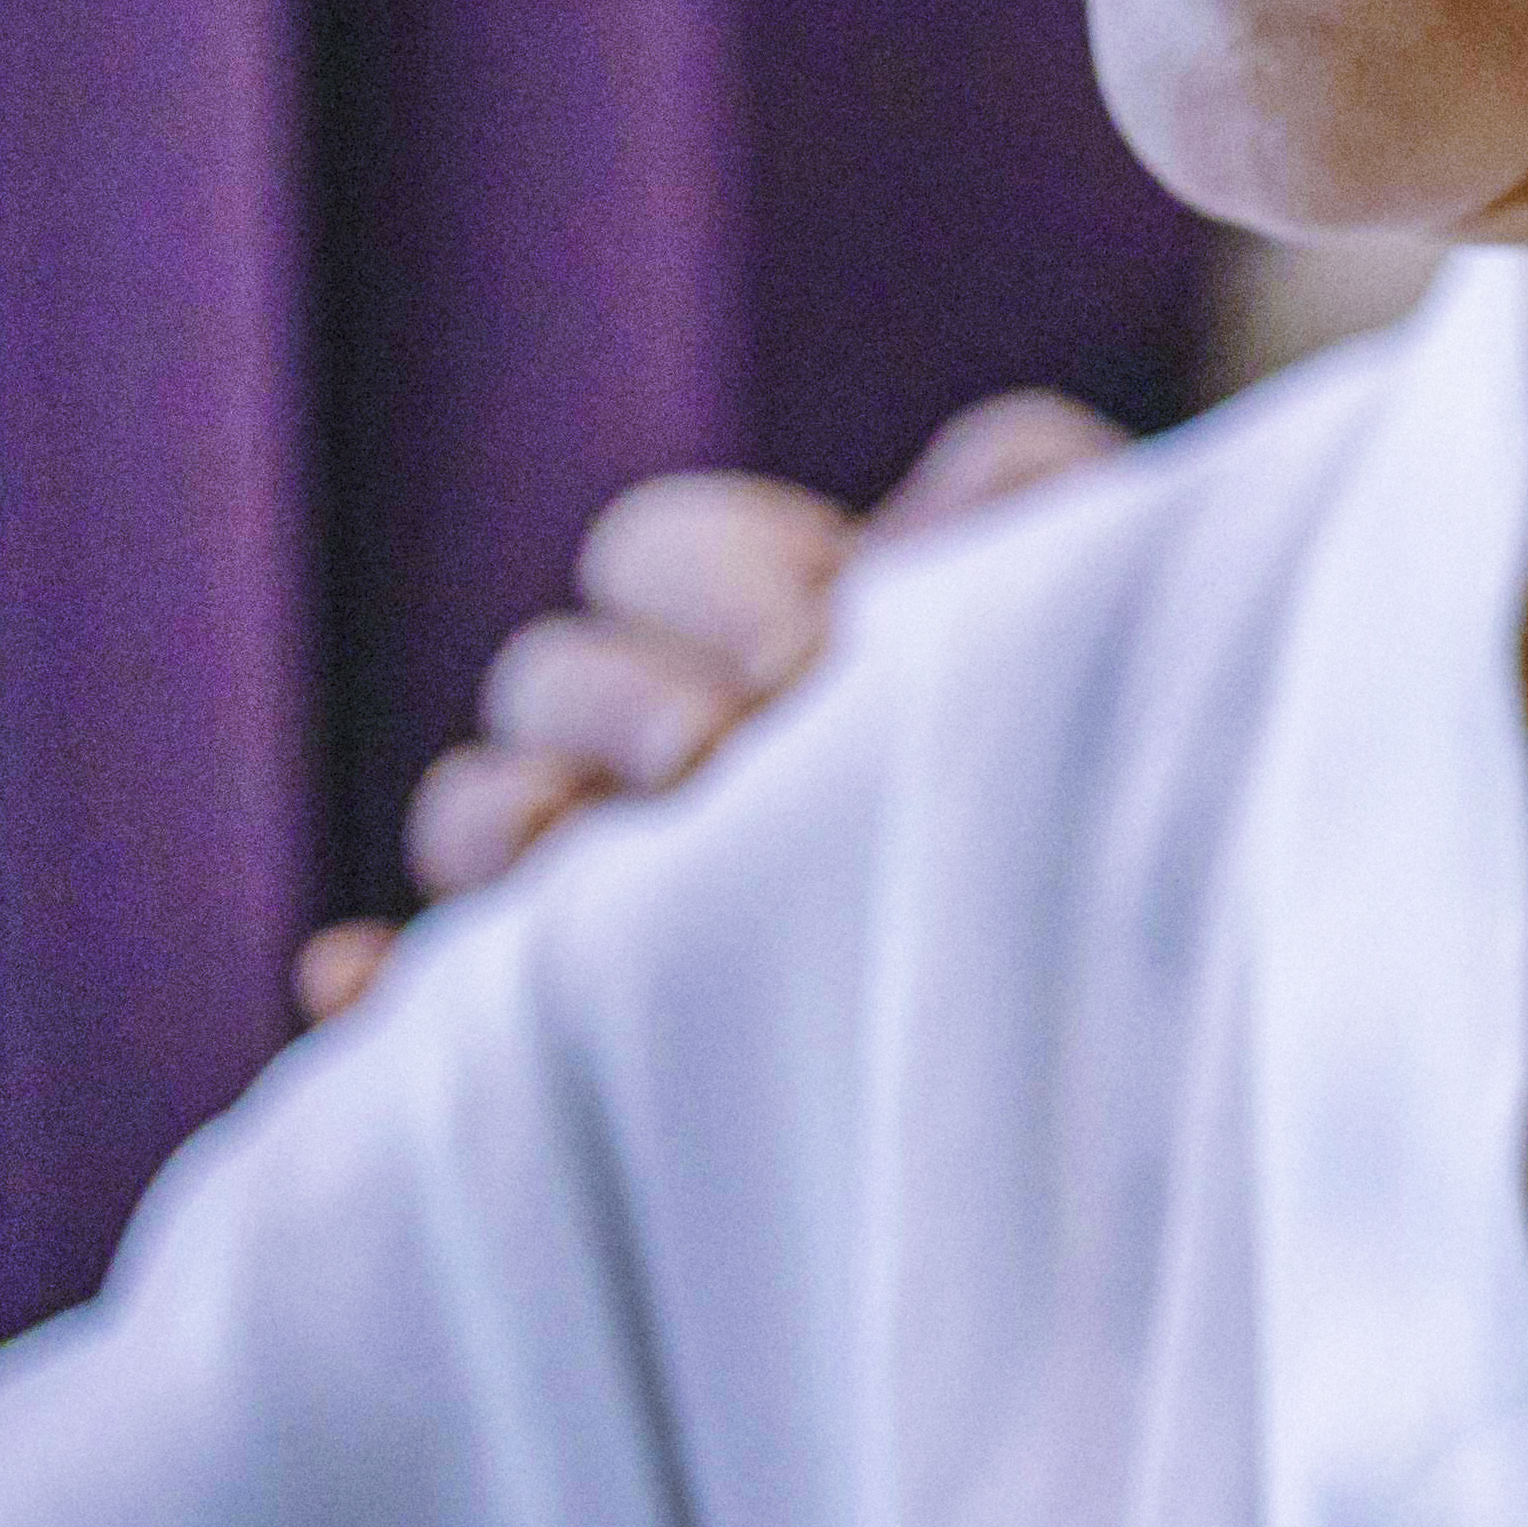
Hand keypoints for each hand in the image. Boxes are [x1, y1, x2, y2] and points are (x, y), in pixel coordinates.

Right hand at [293, 388, 1124, 1020]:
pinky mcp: (581, 1031)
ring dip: (508, 819)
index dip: (713, 583)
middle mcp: (669, 743)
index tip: (822, 642)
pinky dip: (378, 989)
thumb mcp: (1111, 588)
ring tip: (590, 848)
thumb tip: (914, 519)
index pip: (652, 553)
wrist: (1176, 943)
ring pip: (478, 817)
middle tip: (722, 750)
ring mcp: (614, 882)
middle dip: (620, 700)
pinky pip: (423, 1006)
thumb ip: (1024, 495)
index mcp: (771, 622)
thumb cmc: (1128, 734)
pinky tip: (351, 979)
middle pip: (545, 678)